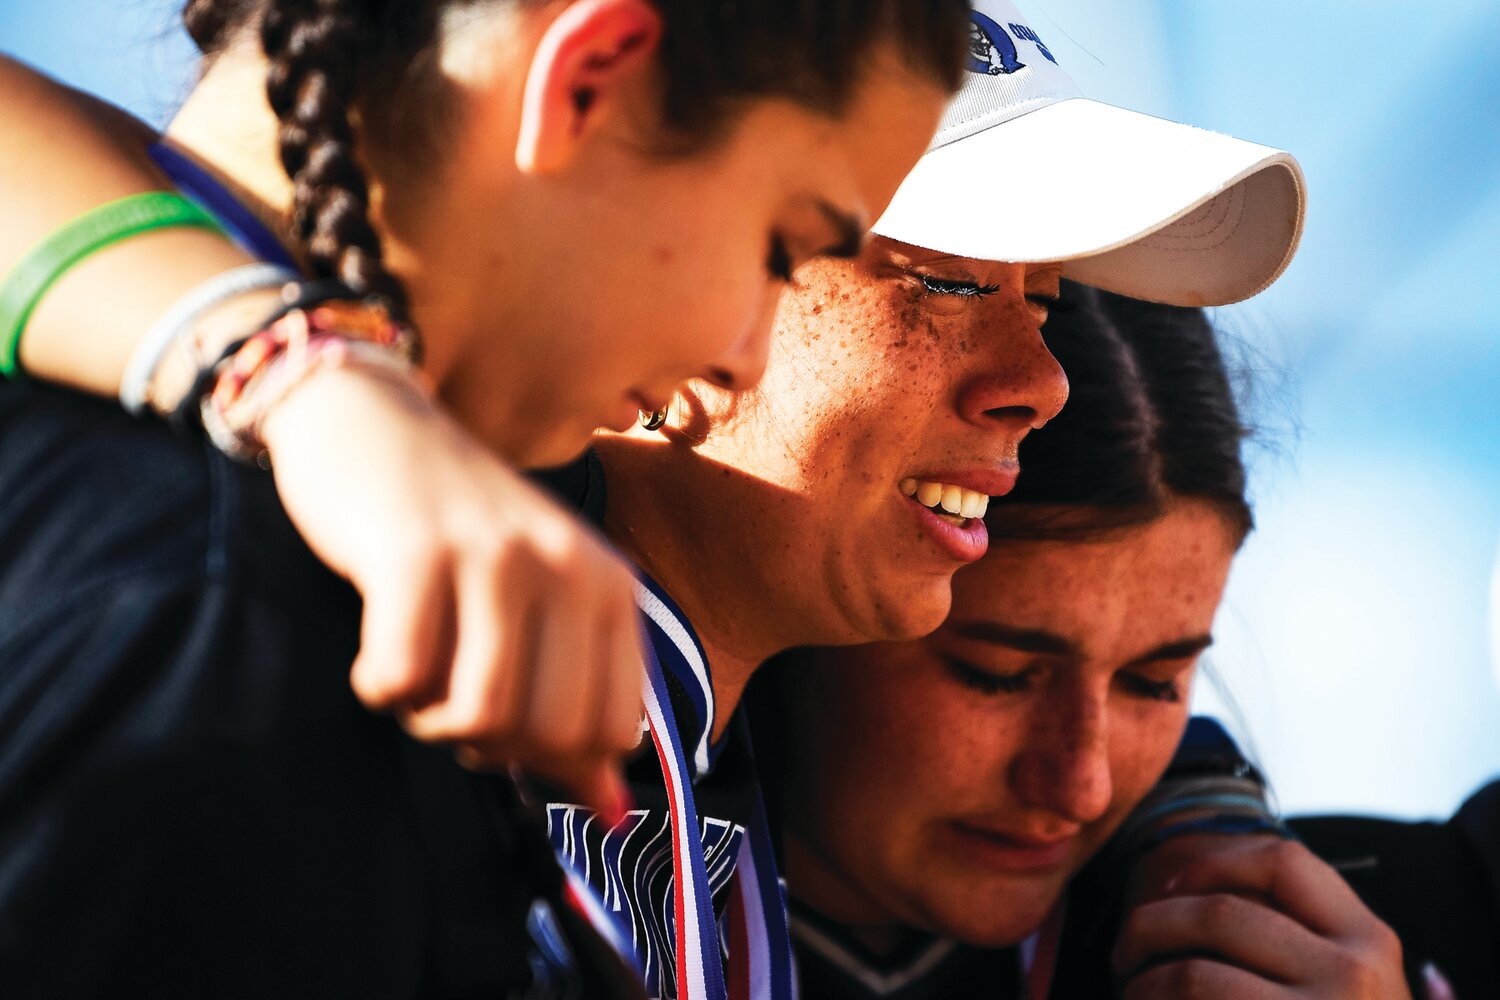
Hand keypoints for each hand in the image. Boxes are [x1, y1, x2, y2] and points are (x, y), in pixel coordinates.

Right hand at [261, 364, 643, 816]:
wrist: (371, 422)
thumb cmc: (458, 532)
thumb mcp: (540, 608)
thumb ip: (578, 712)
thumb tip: (614, 817)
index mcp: (612, 585)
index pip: (612, 732)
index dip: (549, 752)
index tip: (506, 711)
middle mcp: (569, 566)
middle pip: (546, 736)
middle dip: (485, 741)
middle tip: (449, 689)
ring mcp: (497, 555)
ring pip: (476, 717)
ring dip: (427, 716)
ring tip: (415, 664)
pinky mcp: (417, 553)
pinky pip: (401, 680)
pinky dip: (378, 686)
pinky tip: (375, 645)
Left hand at [1113, 835, 1410, 999]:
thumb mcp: (1343, 983)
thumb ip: (1293, 935)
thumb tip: (1181, 886)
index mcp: (1368, 941)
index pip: (1282, 860)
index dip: (1212, 860)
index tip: (1171, 885)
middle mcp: (1352, 978)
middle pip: (1219, 913)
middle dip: (1150, 923)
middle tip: (1125, 950)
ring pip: (1192, 974)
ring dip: (1141, 981)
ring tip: (1133, 992)